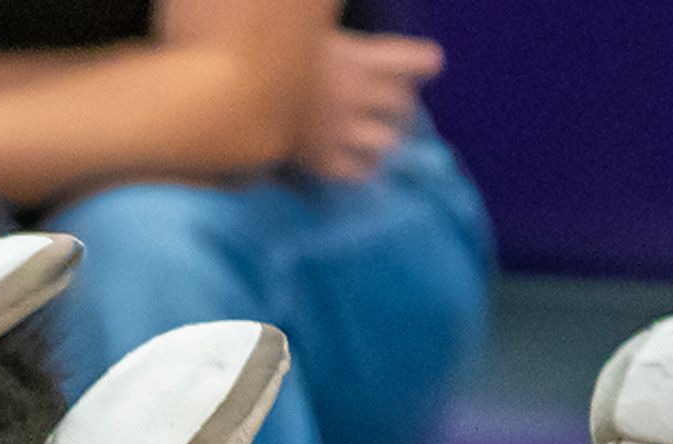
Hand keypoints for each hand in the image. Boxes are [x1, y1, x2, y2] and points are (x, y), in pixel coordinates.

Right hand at [297, 32, 438, 182]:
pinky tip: (358, 161)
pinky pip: (361, 171)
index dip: (422, 62)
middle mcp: (354, 94)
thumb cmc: (282, 64)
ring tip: (374, 138)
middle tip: (394, 111)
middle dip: (400, 108)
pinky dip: (365, 166)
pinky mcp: (325, 161)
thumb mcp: (320, 44)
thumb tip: (390, 72)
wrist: (240, 98)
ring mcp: (340, 131)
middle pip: (400, 104)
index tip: (433, 63)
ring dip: (385, 139)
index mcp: (354, 59)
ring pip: (387, 141)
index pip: (406, 60)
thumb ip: (356, 57)